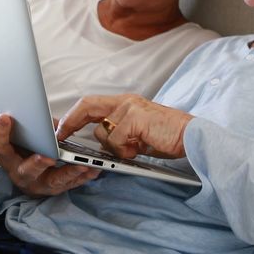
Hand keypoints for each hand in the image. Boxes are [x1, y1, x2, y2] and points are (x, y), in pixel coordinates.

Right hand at [0, 114, 99, 196]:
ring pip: (53, 181)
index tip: (4, 117)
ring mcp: (39, 183)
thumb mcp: (1, 142)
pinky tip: (94, 170)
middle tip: (47, 156)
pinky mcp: (56, 188)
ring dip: (68, 174)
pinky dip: (83, 177)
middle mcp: (21, 174)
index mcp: (6, 159)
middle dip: (36, 163)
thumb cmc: (16, 151)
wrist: (27, 172)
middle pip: (25, 170)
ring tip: (82, 165)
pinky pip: (71, 184)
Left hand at [57, 94, 192, 158]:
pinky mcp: (135, 119)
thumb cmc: (167, 137)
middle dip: (70, 121)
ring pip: (102, 132)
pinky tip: (140, 149)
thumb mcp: (137, 133)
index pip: (91, 104)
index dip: (73, 115)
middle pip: (87, 106)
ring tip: (134, 149)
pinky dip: (124, 151)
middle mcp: (125, 101)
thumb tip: (99, 142)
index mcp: (125, 103)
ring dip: (113, 148)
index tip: (61, 128)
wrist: (192, 136)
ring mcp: (130, 108)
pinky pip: (115, 141)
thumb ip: (119, 132)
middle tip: (60, 136)